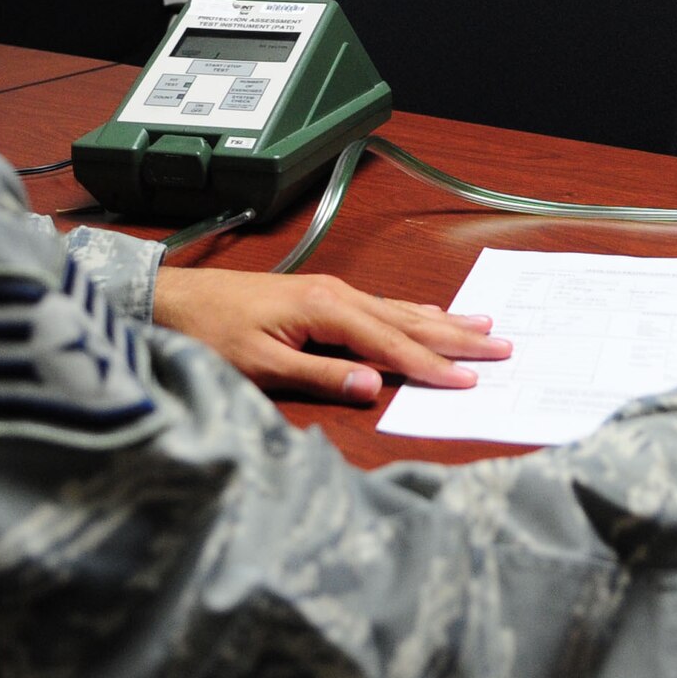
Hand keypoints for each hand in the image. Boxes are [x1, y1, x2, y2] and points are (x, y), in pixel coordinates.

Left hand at [152, 267, 510, 403]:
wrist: (173, 299)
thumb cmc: (210, 334)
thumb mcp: (260, 366)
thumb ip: (320, 376)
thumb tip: (373, 386)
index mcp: (327, 309)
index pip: (392, 344)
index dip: (432, 365)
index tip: (470, 379)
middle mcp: (337, 294)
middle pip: (408, 319)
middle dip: (456, 335)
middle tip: (503, 344)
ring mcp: (331, 291)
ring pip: (399, 309)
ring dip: (442, 320)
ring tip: (483, 324)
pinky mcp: (321, 295)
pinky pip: (381, 306)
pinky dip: (412, 313)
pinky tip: (427, 313)